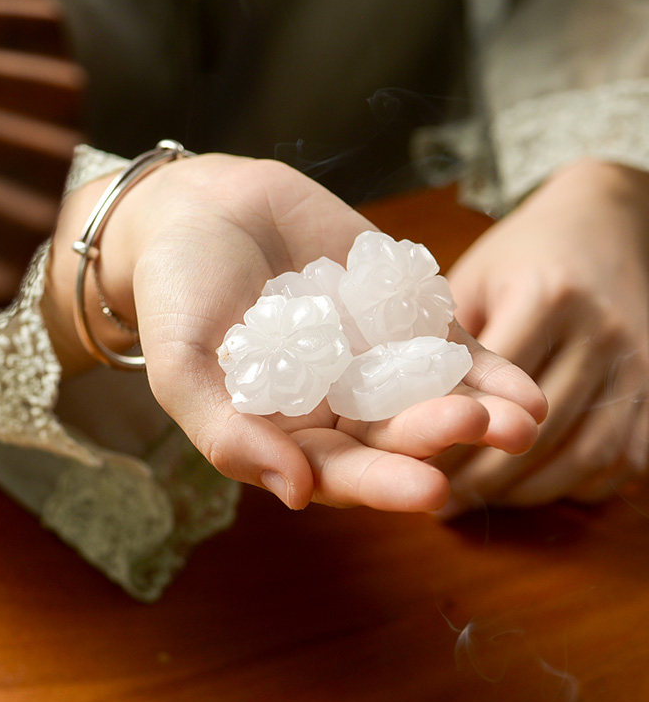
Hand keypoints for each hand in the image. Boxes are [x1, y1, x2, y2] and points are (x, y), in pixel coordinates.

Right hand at [46, 153, 545, 510]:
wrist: (203, 209)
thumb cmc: (177, 288)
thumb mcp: (181, 362)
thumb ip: (224, 430)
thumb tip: (293, 492)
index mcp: (283, 430)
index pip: (337, 473)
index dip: (381, 484)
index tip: (428, 489)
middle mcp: (334, 404)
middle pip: (392, 437)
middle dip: (434, 437)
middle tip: (473, 427)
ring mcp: (371, 358)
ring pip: (428, 396)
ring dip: (478, 413)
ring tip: (521, 421)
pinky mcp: (398, 313)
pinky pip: (445, 346)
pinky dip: (484, 367)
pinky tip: (522, 387)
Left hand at [434, 159, 648, 513]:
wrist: (605, 219)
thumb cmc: (524, 251)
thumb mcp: (474, 276)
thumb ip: (447, 336)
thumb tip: (411, 410)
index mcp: (546, 298)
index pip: (494, 390)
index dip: (453, 437)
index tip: (414, 467)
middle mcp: (601, 332)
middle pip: (542, 431)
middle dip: (488, 478)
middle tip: (443, 501)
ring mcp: (640, 361)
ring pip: (589, 454)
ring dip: (534, 493)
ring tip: (484, 504)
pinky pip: (629, 455)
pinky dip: (585, 483)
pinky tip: (542, 489)